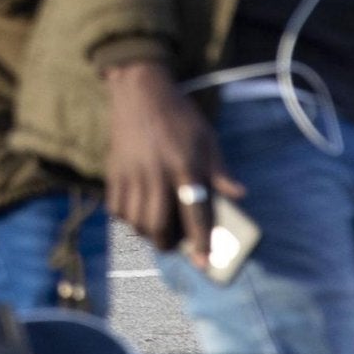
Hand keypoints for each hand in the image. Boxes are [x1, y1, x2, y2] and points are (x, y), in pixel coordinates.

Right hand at [103, 58, 243, 264]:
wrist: (139, 90)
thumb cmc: (179, 116)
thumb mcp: (207, 138)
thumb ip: (220, 170)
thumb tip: (239, 195)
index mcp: (185, 165)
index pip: (194, 212)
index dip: (200, 241)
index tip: (204, 262)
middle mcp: (156, 172)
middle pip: (157, 223)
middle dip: (167, 243)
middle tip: (174, 246)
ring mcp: (132, 172)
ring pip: (135, 219)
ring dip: (146, 233)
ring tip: (155, 231)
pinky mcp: (114, 170)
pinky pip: (116, 207)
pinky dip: (125, 218)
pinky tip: (135, 215)